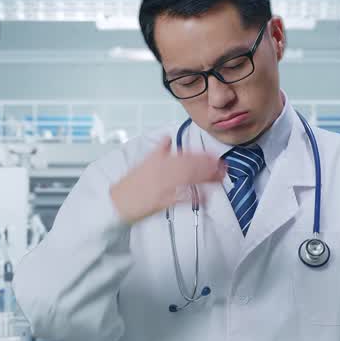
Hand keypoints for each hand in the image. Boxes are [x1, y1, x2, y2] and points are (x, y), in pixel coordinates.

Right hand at [109, 136, 224, 223]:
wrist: (117, 202)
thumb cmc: (130, 185)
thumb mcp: (144, 162)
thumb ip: (159, 150)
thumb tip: (167, 138)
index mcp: (158, 160)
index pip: (185, 155)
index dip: (202, 155)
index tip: (215, 156)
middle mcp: (162, 170)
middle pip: (190, 165)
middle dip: (208, 166)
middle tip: (222, 167)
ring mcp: (162, 185)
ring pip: (188, 179)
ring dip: (205, 178)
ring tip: (219, 178)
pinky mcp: (162, 201)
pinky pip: (181, 198)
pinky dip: (193, 197)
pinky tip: (205, 197)